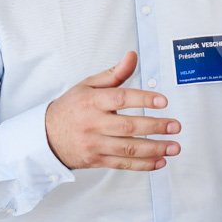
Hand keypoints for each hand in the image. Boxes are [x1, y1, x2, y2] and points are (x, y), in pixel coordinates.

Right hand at [45, 50, 180, 171]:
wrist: (46, 136)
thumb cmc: (71, 108)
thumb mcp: (88, 85)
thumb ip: (114, 74)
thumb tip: (132, 56)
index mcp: (92, 102)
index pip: (120, 99)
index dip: (143, 99)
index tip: (162, 101)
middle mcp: (93, 124)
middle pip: (128, 127)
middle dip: (155, 127)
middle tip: (175, 126)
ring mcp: (95, 144)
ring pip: (128, 149)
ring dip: (154, 149)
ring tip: (174, 147)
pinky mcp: (96, 160)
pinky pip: (123, 164)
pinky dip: (143, 165)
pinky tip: (159, 161)